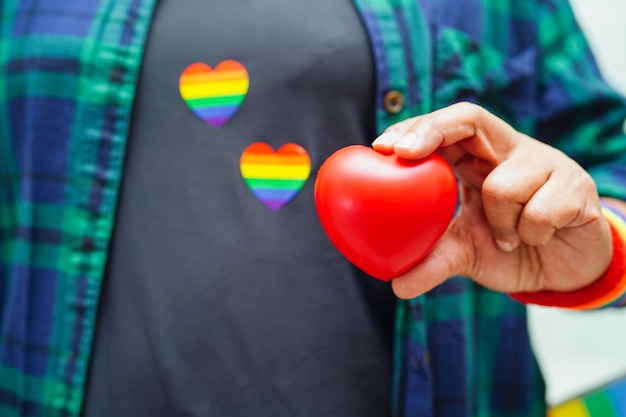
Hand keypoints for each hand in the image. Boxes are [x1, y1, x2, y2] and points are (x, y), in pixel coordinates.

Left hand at [372, 102, 612, 298]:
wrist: (566, 271)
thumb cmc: (510, 251)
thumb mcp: (466, 255)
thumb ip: (432, 262)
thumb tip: (396, 284)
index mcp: (478, 159)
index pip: (445, 127)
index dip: (415, 128)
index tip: (382, 146)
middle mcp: (508, 151)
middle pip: (470, 117)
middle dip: (431, 132)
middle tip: (402, 153)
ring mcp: (546, 164)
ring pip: (503, 185)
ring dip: (499, 224)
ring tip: (509, 239)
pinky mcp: (576, 186)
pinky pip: (540, 212)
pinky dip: (530, 236)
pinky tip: (537, 240)